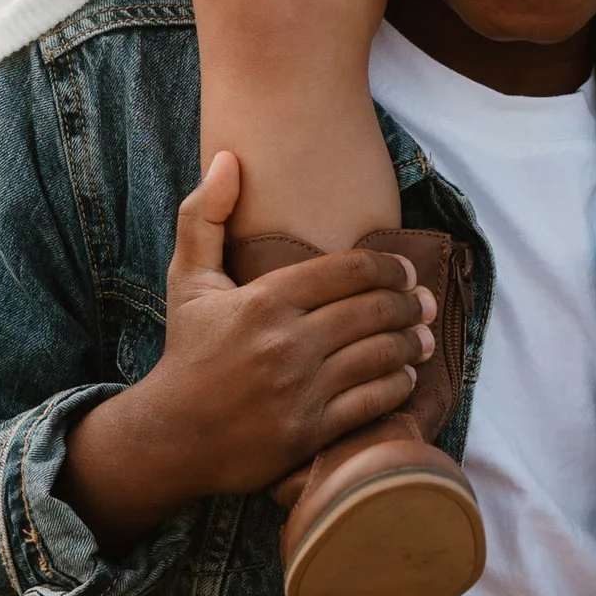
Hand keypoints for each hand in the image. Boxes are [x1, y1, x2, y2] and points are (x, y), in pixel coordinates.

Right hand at [56, 152, 434, 544]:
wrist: (170, 437)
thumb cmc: (186, 352)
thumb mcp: (187, 280)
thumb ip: (204, 216)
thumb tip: (228, 159)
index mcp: (265, 300)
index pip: (351, 270)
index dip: (389, 266)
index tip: (404, 270)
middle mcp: (287, 343)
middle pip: (374, 310)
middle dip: (409, 303)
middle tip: (424, 302)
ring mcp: (301, 390)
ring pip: (380, 355)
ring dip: (412, 343)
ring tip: (423, 338)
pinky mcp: (310, 433)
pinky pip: (372, 402)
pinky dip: (398, 385)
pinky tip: (405, 377)